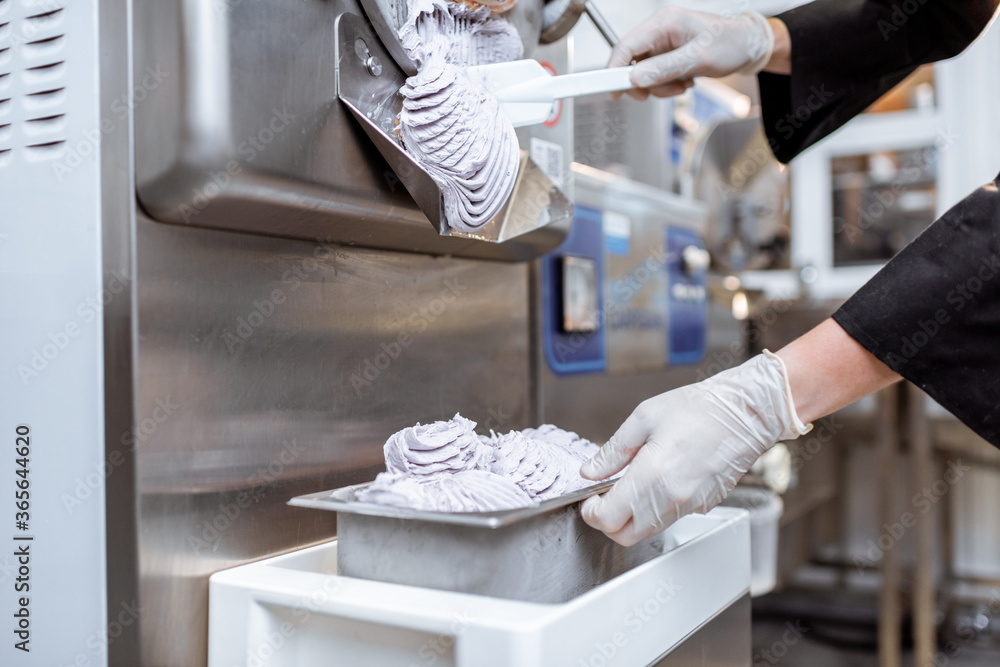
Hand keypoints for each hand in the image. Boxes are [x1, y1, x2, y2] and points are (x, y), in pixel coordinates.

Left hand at [579, 351, 810, 545]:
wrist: (746, 414)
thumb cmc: (700, 409)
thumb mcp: (644, 418)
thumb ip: (612, 451)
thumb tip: (590, 471)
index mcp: (651, 475)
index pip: (607, 518)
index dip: (590, 511)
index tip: (588, 498)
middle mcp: (671, 498)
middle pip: (625, 535)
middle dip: (607, 521)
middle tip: (603, 498)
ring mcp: (689, 505)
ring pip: (647, 532)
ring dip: (630, 519)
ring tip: (627, 489)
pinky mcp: (703, 506)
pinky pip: (669, 520)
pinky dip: (653, 512)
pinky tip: (653, 486)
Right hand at [608, 8, 774, 100]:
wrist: (749, 47)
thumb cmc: (731, 43)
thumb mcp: (698, 58)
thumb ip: (664, 68)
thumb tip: (636, 78)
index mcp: (663, 23)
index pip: (626, 46)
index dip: (614, 70)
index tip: (612, 89)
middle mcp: (660, 32)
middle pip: (631, 62)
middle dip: (642, 83)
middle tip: (652, 94)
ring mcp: (663, 45)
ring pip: (643, 74)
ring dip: (659, 87)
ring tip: (682, 85)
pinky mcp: (668, 56)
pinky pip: (655, 76)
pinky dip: (666, 85)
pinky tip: (684, 81)